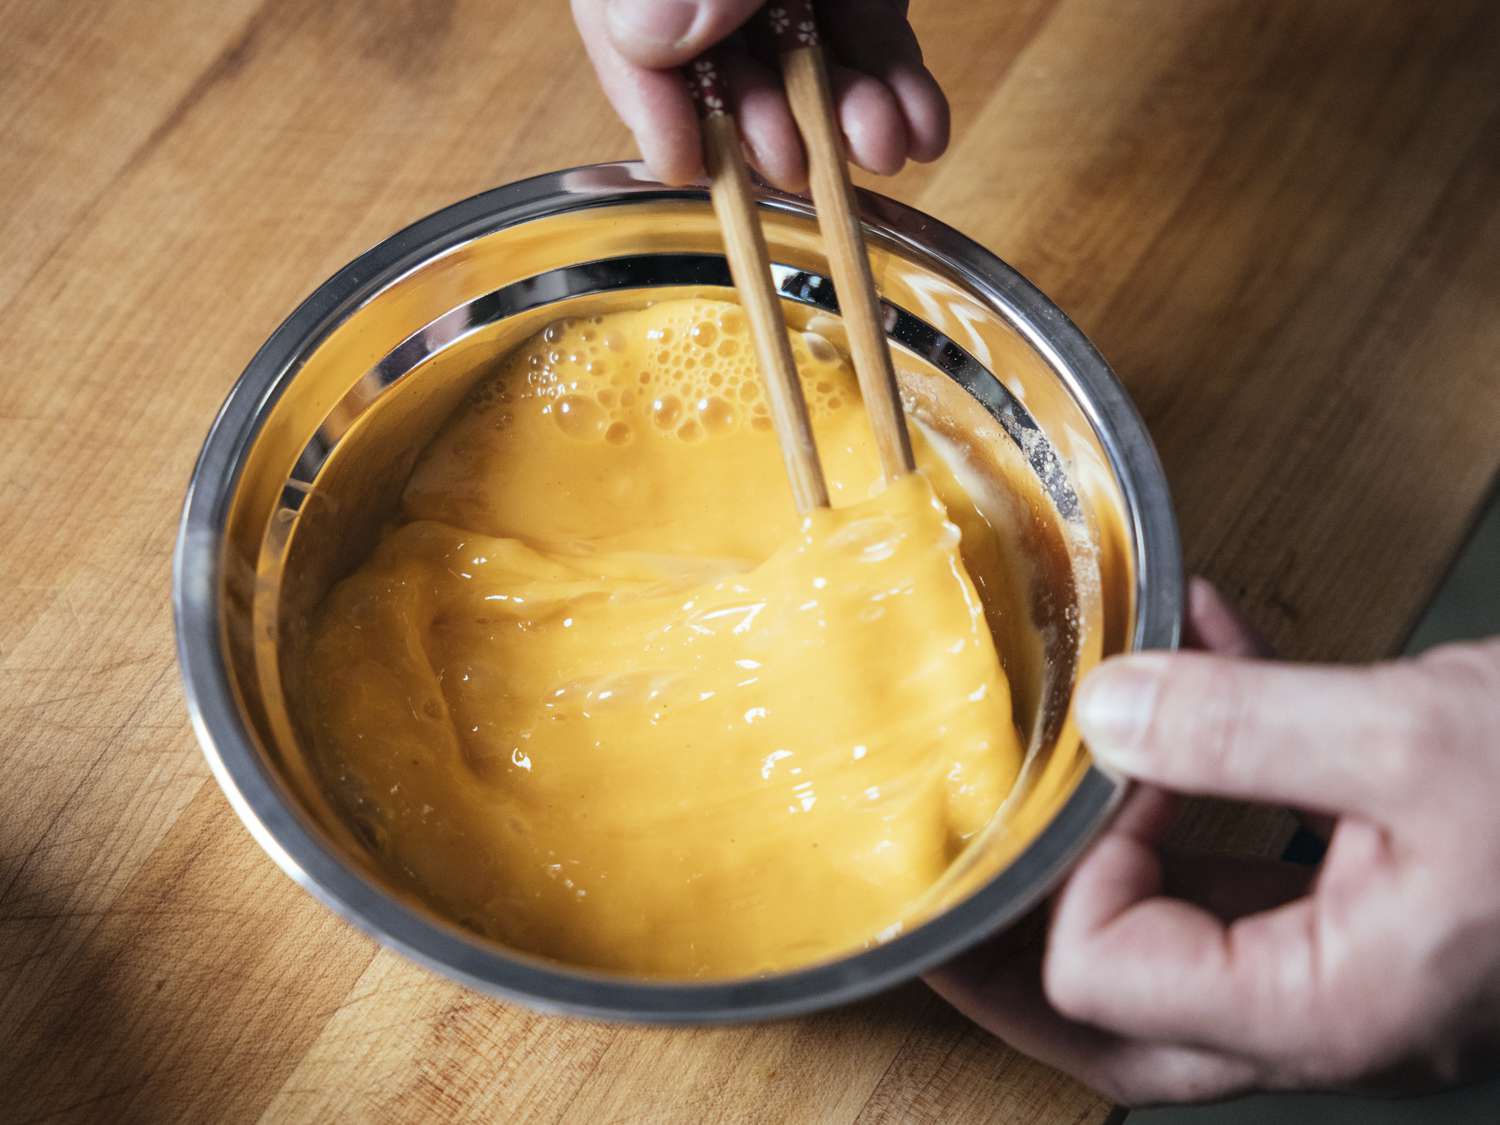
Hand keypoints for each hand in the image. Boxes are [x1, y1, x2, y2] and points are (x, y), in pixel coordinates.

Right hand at [571, 0, 949, 189]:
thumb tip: (663, 34)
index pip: (628, 46)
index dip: (655, 110)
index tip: (683, 163)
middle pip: (724, 73)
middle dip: (766, 127)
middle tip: (791, 159)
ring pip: (809, 71)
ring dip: (845, 122)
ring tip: (881, 142)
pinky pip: (876, 52)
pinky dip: (903, 97)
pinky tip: (922, 132)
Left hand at [929, 579, 1499, 1103]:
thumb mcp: (1414, 738)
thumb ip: (1241, 732)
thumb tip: (1104, 717)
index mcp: (1327, 1000)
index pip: (1106, 966)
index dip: (1082, 857)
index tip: (1119, 760)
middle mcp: (1326, 1005)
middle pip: (1109, 1012)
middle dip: (1017, 936)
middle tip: (951, 880)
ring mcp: (1351, 963)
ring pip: (1174, 935)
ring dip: (1117, 830)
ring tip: (1081, 742)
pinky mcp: (1377, 903)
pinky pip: (1254, 854)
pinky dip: (1217, 767)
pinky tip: (1214, 656)